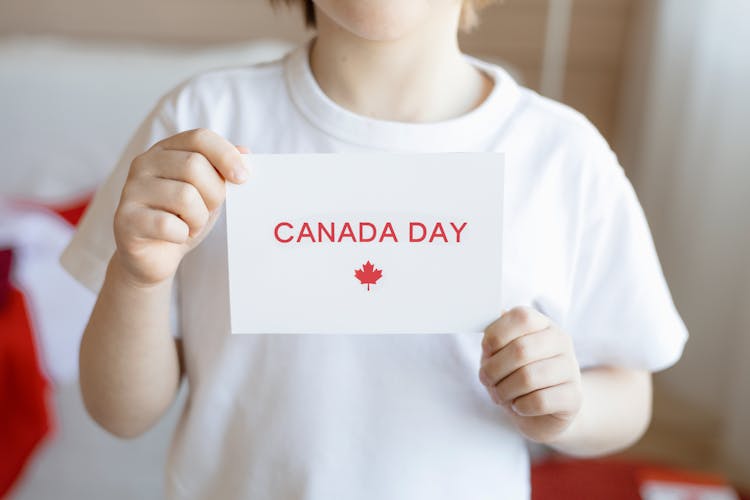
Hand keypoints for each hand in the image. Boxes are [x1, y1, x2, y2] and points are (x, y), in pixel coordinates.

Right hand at [113, 128, 248, 286]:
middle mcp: (144, 163)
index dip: (226, 155)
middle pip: (194, 166)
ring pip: (185, 196)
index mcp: (166, 150)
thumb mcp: (209, 192)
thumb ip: (224, 170)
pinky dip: (182, 234)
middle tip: (208, 211)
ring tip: (190, 225)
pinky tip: (176, 236)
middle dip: (214, 195)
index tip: (243, 178)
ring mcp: (131, 189)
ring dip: (198, 218)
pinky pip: (168, 224)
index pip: (200, 138)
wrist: (155, 255)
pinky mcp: (125, 218)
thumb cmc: (184, 218)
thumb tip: (245, 151)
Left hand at [479, 306, 582, 443]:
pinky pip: (539, 401)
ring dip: (504, 390)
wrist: (543, 410)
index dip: (495, 335)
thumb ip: (496, 335)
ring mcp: (571, 369)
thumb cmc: (517, 374)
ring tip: (501, 395)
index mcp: (543, 323)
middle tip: (487, 379)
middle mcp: (561, 341)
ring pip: (528, 378)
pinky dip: (521, 406)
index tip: (486, 351)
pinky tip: (520, 405)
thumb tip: (497, 313)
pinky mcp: (574, 397)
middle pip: (521, 350)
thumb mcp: (501, 352)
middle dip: (494, 369)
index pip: (521, 317)